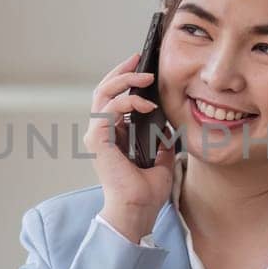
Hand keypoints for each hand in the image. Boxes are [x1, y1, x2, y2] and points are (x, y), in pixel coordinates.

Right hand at [82, 50, 175, 238]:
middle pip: (104, 90)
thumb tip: (170, 127)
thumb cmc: (145, 192)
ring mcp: (97, 135)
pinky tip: (146, 103)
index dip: (126, 80)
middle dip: (122, 70)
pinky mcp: (98, 140)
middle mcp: (101, 132)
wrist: (138, 210)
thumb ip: (163, 141)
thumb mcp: (162, 159)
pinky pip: (110, 109)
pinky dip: (128, 101)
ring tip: (146, 76)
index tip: (144, 68)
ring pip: (103, 94)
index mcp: (113, 135)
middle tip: (139, 58)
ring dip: (125, 80)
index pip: (113, 98)